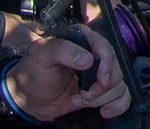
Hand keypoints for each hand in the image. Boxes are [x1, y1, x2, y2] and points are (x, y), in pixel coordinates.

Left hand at [6, 26, 131, 120]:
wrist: (28, 97)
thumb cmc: (32, 71)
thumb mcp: (42, 54)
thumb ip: (63, 50)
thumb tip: (87, 59)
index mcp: (82, 39)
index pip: (106, 48)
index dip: (107, 66)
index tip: (101, 79)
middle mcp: (93, 54)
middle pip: (115, 68)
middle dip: (101, 87)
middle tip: (85, 94)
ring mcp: (97, 73)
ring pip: (119, 84)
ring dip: (103, 98)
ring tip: (82, 99)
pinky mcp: (99, 90)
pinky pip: (121, 96)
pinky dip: (117, 105)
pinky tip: (104, 110)